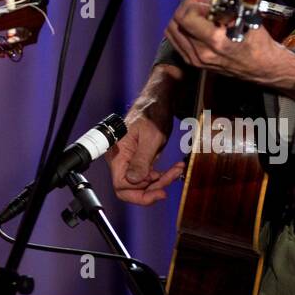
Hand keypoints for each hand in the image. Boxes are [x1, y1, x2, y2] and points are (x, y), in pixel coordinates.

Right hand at [105, 62, 185, 205]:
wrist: (159, 100)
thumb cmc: (153, 113)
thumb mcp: (151, 137)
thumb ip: (141, 160)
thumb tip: (132, 181)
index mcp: (118, 154)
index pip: (121, 185)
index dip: (138, 194)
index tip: (159, 192)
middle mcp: (121, 159)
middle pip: (130, 188)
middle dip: (151, 190)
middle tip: (168, 185)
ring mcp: (130, 160)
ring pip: (141, 184)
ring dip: (160, 182)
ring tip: (176, 170)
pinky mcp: (140, 159)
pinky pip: (148, 176)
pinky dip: (162, 176)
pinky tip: (175, 168)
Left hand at [164, 0, 294, 96]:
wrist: (263, 66)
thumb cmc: (257, 42)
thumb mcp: (245, 13)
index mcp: (216, 40)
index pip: (186, 16)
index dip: (193, 4)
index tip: (206, 2)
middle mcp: (203, 52)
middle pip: (175, 22)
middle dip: (187, 8)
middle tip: (202, 6)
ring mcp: (196, 59)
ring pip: (172, 31)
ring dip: (182, 18)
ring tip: (199, 16)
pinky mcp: (194, 62)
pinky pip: (175, 42)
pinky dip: (181, 30)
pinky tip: (194, 25)